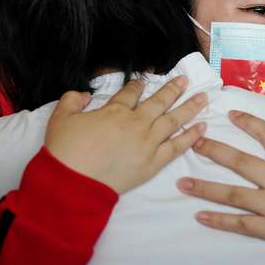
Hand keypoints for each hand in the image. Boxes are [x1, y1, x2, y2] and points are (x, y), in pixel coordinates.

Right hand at [46, 77, 206, 193]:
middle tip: (185, 80)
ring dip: (189, 107)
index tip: (144, 81)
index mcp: (115, 111)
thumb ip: (71, 100)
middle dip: (173, 89)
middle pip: (159, 102)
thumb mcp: (60, 119)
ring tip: (203, 97)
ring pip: (173, 120)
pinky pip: (177, 146)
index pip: (131, 93)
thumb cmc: (65, 152)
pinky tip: (202, 128)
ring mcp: (147, 142)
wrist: (73, 184)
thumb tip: (83, 94)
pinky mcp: (153, 162)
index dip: (138, 85)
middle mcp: (136, 123)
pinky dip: (191, 136)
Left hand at [176, 110, 264, 262]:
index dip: (250, 123)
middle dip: (215, 151)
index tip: (231, 115)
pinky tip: (200, 215)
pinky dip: (219, 221)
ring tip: (183, 183)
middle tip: (194, 141)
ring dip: (206, 188)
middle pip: (243, 163)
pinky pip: (240, 224)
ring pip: (234, 194)